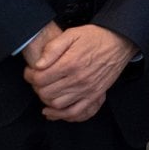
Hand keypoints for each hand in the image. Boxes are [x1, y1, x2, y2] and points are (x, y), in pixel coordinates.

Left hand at [23, 25, 137, 121]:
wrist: (119, 42)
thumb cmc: (95, 37)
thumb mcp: (72, 34)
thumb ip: (53, 48)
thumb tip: (38, 64)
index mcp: (70, 63)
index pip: (39, 78)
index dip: (29, 76)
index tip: (30, 72)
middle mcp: (78, 79)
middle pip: (46, 93)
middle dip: (36, 87)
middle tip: (37, 80)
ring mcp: (87, 89)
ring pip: (57, 104)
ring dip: (46, 99)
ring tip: (45, 90)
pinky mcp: (94, 96)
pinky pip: (75, 113)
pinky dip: (61, 115)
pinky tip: (52, 111)